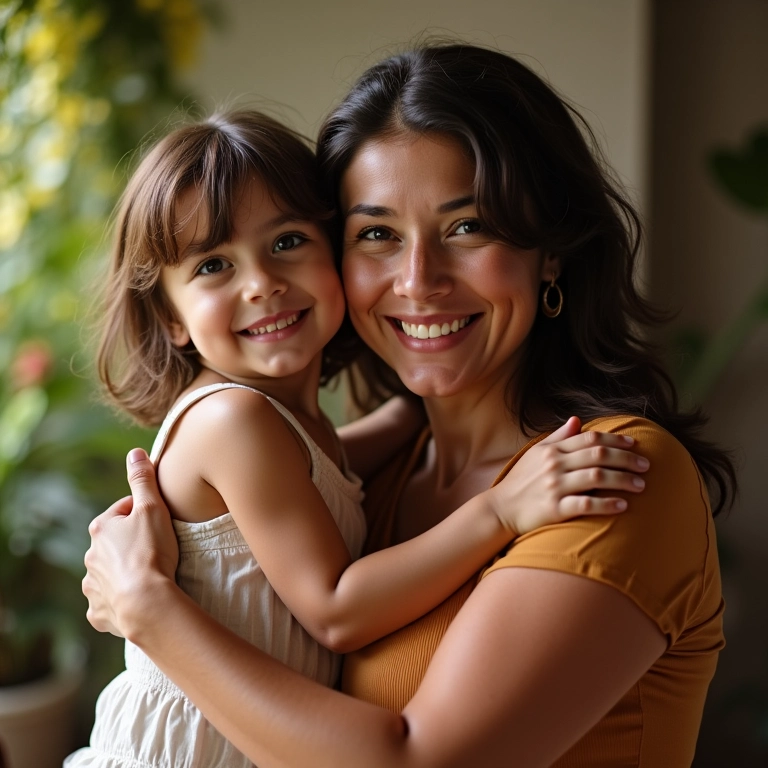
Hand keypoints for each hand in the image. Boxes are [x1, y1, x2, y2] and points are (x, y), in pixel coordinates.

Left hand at [83, 448, 178, 637]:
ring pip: (109, 572)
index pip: (124, 511)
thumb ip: (143, 480)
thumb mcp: (153, 507)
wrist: (146, 603)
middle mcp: (90, 555)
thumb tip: (135, 453)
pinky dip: (119, 600)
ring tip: (149, 576)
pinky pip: (108, 602)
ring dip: (124, 572)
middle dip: (132, 544)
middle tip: (159, 549)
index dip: (145, 514)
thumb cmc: (152, 552)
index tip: (161, 523)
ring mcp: (92, 585)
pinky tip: (137, 598)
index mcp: (101, 527)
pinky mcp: (98, 612)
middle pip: (115, 543)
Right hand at [486, 417, 648, 535]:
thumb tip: (577, 420)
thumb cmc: (521, 481)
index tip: (635, 445)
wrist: (501, 508)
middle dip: (626, 459)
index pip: (590, 439)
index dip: (615, 440)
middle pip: (598, 455)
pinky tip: (623, 505)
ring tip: (641, 485)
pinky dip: (606, 503)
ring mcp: (555, 486)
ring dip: (623, 480)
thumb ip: (558, 437)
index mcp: (552, 450)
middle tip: (646, 466)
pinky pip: (586, 504)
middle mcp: (554, 465)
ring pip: (597, 477)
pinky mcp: (555, 508)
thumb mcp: (536, 454)